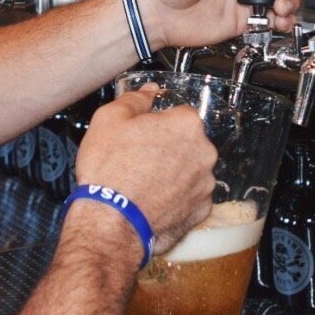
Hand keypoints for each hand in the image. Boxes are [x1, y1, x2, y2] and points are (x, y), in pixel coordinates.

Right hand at [72, 86, 214, 256]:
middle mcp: (204, 152)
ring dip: (173, 173)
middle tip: (138, 159)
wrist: (112, 222)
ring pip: (189, 170)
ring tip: (143, 184)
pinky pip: (189, 196)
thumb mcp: (109, 119)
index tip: (140, 135)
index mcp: (186, 124)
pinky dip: (176, 197)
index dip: (156, 123)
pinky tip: (153, 200)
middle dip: (168, 148)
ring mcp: (205, 184)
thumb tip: (150, 91)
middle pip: (187, 142)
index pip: (177, 114)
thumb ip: (135, 99)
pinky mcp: (201, 210)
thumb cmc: (110, 170)